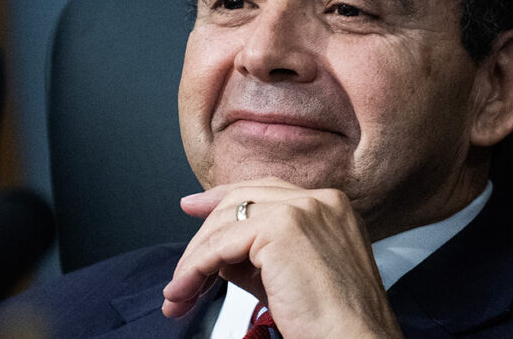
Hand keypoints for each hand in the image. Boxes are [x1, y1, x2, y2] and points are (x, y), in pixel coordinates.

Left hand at [162, 177, 402, 337]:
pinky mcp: (282, 228)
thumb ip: (258, 258)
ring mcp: (302, 209)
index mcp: (331, 206)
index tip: (195, 206)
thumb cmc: (334, 323)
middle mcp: (319, 200)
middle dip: (201, 233)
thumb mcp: (291, 277)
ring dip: (194, 260)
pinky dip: (195, 268)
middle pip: (241, 200)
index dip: (223, 198)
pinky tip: (186, 290)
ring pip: (226, 222)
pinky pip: (221, 244)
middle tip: (179, 270)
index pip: (265, 189)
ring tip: (180, 294)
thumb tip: (220, 255)